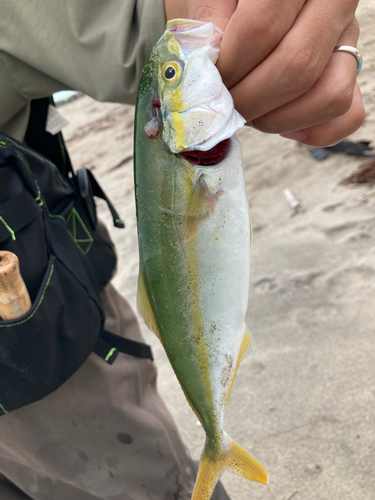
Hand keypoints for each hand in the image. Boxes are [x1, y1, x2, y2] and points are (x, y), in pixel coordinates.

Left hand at [165, 0, 364, 146]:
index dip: (229, 68)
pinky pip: (349, 115)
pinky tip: (281, 123)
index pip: (261, 29)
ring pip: (330, 95)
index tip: (209, 84)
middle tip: (226, 106)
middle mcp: (332, 5)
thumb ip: (206, 29)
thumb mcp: (208, 0)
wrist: (250, 7)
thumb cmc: (224, 3)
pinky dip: (312, 132)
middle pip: (297, 67)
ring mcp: (346, 41)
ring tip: (251, 112)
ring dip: (279, 120)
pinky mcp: (350, 74)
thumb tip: (210, 79)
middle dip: (250, 101)